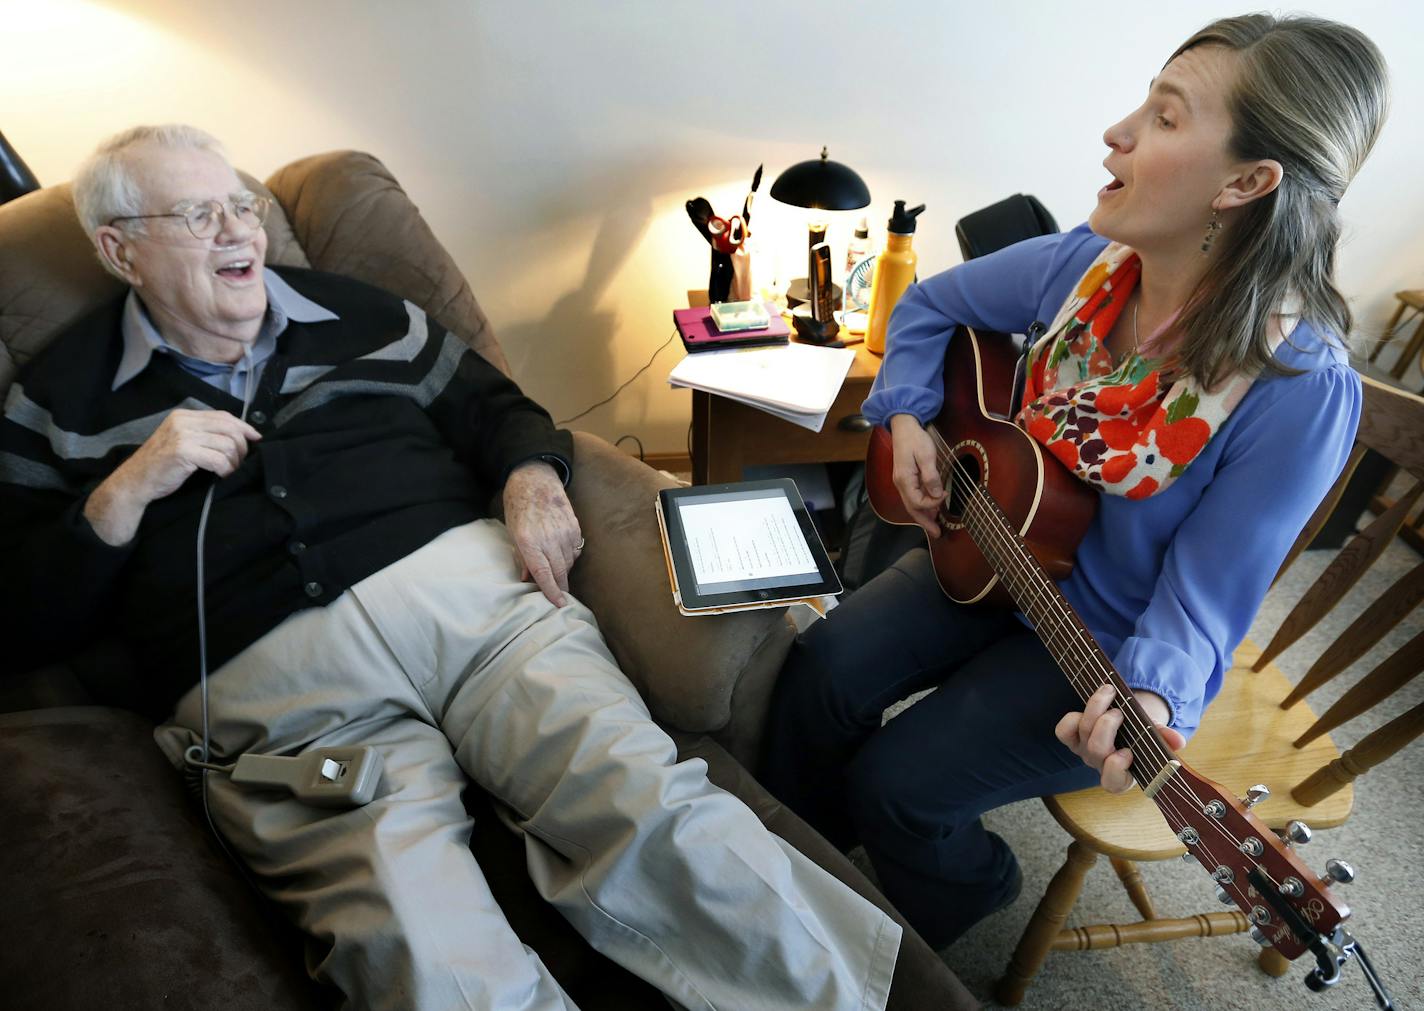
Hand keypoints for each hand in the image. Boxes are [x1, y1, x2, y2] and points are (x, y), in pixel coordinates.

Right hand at [84, 409, 261, 545]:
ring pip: (227, 444)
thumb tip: (240, 435)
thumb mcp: (182, 441)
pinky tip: (222, 475)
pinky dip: (226, 469)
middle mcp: (183, 422)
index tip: (256, 438)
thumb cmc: (162, 465)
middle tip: (240, 462)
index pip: (224, 416)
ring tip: (230, 471)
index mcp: (184, 416)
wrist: (135, 481)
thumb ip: (204, 433)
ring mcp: (182, 436)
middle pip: (229, 428)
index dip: (244, 427)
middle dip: (241, 447)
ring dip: (234, 461)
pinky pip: (218, 459)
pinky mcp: (183, 452)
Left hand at [502, 460, 581, 605]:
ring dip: (564, 570)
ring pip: (569, 562)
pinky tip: (562, 553)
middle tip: (561, 597)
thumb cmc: (518, 507)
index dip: (552, 592)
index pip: (544, 574)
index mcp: (529, 542)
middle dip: (561, 587)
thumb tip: (528, 579)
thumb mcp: (512, 533)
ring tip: (557, 570)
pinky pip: (576, 549)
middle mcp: (549, 538)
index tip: (559, 604)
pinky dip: (570, 556)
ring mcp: (564, 532)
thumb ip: (521, 557)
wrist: (534, 480)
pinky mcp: (574, 526)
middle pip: (560, 572)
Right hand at [889, 413, 945, 536]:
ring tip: (935, 526)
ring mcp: (901, 481)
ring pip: (912, 504)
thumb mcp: (926, 456)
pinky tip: (930, 509)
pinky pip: (913, 496)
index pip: (918, 502)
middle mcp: (900, 484)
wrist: (903, 426)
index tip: (945, 496)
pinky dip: (921, 505)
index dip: (933, 503)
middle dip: (925, 522)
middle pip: (912, 509)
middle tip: (937, 533)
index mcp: (904, 480)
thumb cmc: (915, 439)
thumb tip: (937, 495)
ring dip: (923, 515)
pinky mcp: (905, 478)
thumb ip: (931, 477)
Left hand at [1055, 685, 1186, 793]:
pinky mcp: (1072, 737)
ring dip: (1095, 709)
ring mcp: (1084, 751)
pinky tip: (1095, 703)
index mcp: (1123, 775)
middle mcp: (1101, 765)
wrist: (1129, 723)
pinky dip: (1074, 716)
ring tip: (1110, 692)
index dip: (1116, 767)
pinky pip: (1064, 730)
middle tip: (1120, 712)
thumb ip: (1166, 739)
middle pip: (1096, 749)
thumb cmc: (1144, 735)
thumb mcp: (1157, 736)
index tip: (1128, 751)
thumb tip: (1178, 741)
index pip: (1112, 782)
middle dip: (1106, 726)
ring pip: (1082, 732)